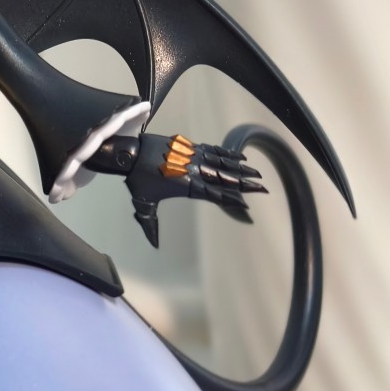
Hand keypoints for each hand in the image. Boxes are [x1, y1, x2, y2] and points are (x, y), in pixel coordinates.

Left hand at [125, 133, 264, 246]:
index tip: (246, 205)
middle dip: (244, 184)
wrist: (127, 154)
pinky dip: (227, 153)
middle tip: (262, 188)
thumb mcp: (143, 205)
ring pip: (221, 162)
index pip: (213, 194)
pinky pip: (212, 149)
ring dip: (240, 168)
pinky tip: (240, 156)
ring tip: (257, 173)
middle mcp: (192, 170)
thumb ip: (151, 225)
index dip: (230, 199)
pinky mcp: (189, 146)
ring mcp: (191, 156)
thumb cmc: (135, 181)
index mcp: (184, 185)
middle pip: (223, 177)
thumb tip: (154, 244)